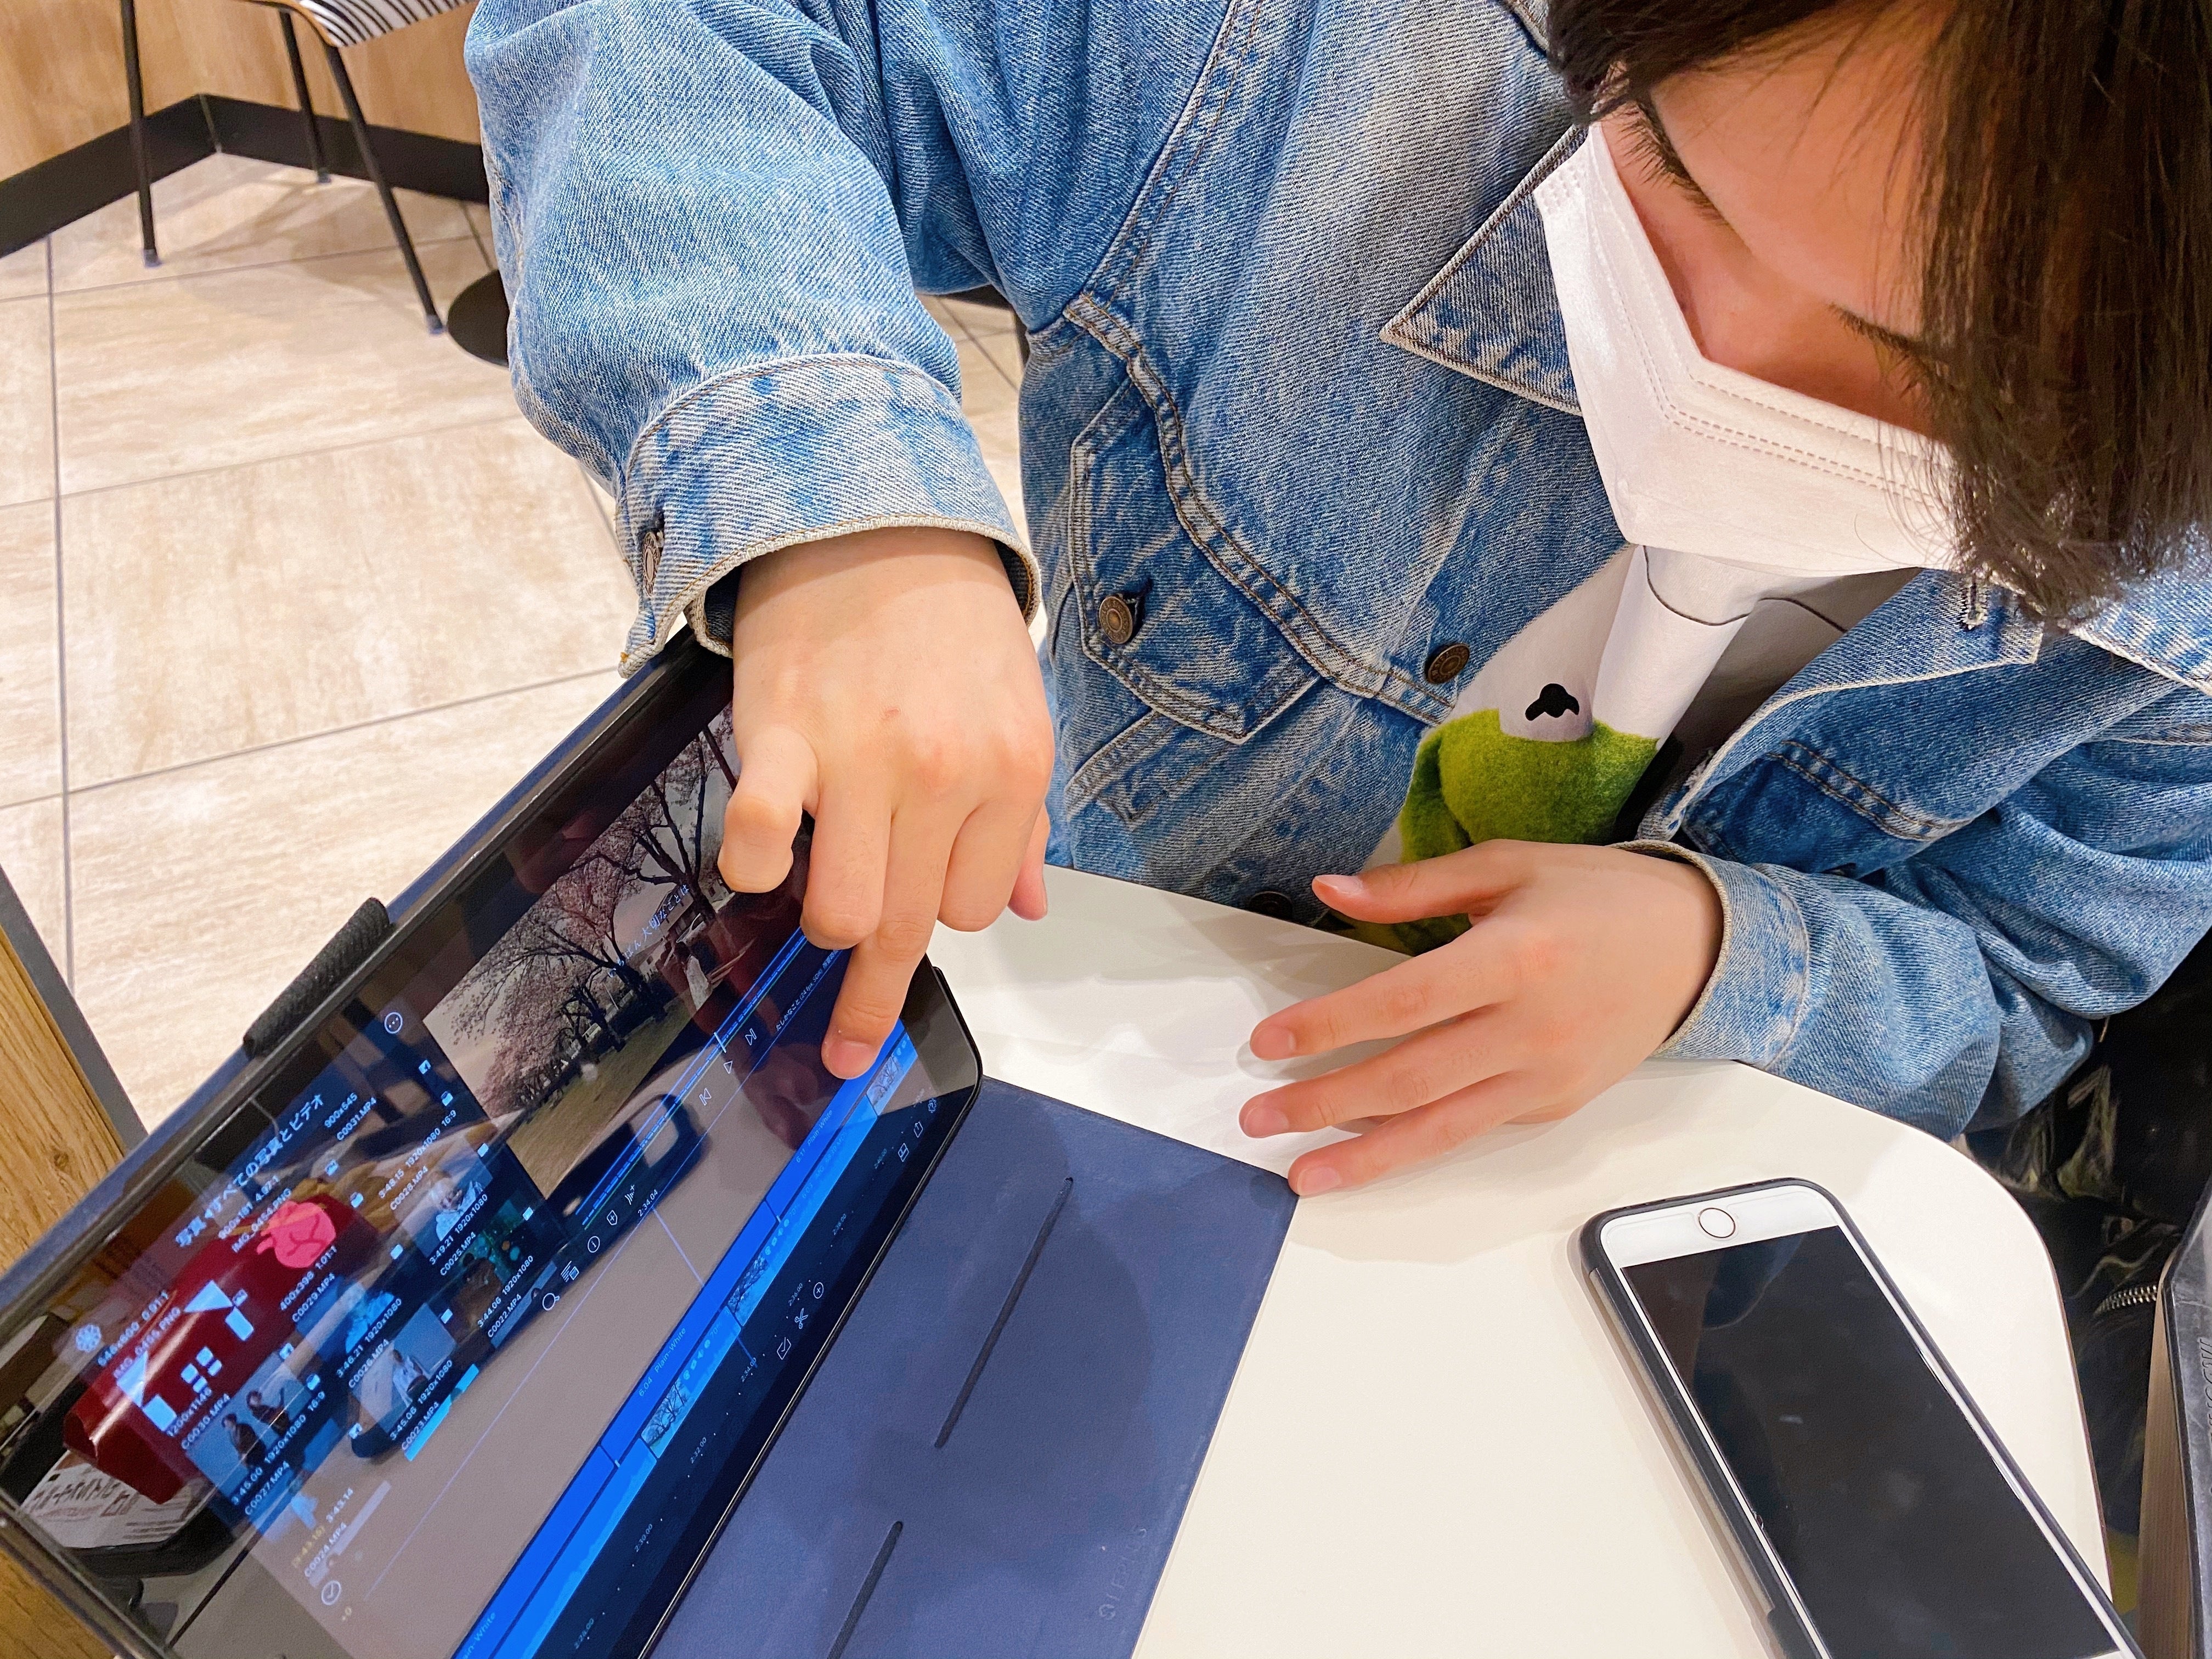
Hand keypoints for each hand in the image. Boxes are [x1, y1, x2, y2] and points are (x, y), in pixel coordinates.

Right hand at [718, 526, 1052, 1076]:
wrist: (870, 515)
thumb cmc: (948, 622)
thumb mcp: (1018, 710)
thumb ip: (1023, 819)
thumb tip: (1030, 907)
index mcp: (1011, 771)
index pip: (976, 908)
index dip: (942, 912)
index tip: (917, 900)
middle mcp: (946, 774)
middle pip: (910, 925)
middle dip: (875, 976)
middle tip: (849, 1026)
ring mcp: (863, 759)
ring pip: (842, 909)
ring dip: (823, 919)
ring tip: (815, 886)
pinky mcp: (783, 736)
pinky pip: (765, 839)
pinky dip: (756, 866)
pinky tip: (762, 859)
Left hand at [1241, 841, 1721, 1194]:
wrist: (1698, 947)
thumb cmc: (1596, 895)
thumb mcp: (1508, 866)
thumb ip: (1414, 885)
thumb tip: (1331, 889)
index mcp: (1514, 957)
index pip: (1404, 1002)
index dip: (1330, 1026)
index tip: (1268, 1044)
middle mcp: (1530, 1027)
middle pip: (1411, 1077)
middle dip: (1325, 1103)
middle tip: (1257, 1119)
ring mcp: (1545, 1077)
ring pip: (1440, 1128)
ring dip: (1362, 1156)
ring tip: (1298, 1173)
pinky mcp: (1555, 1107)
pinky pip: (1473, 1129)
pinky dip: (1416, 1144)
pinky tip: (1365, 1152)